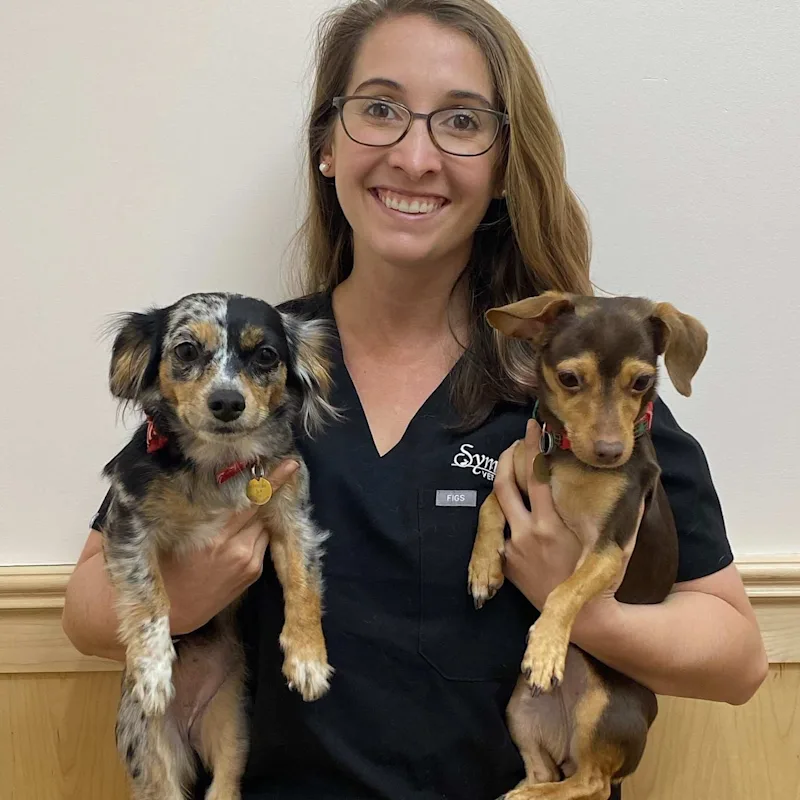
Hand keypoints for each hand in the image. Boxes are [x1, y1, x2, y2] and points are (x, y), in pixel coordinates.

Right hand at [161, 458, 299, 634]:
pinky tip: (238, 538)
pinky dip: (255, 534)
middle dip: (265, 495)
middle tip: (268, 476)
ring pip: (264, 526)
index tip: (291, 464)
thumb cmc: (169, 568)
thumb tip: (223, 484)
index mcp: (215, 536)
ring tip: (243, 515)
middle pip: (262, 511)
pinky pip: (261, 543)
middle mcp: (238, 548)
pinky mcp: (254, 573)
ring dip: (259, 517)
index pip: (251, 501)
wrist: (175, 612)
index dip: (272, 482)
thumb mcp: (178, 535)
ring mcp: (250, 562)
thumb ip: (204, 512)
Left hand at [493, 420, 641, 613]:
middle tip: (518, 437)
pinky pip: (499, 525)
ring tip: (509, 457)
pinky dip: (504, 506)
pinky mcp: (505, 559)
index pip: (536, 475)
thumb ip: (621, 512)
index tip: (535, 428)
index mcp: (555, 524)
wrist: (582, 617)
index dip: (533, 447)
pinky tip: (512, 494)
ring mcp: (513, 546)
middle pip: (507, 482)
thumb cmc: (602, 577)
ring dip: (502, 475)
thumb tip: (637, 480)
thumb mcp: (614, 542)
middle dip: (511, 454)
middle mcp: (529, 531)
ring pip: (498, 500)